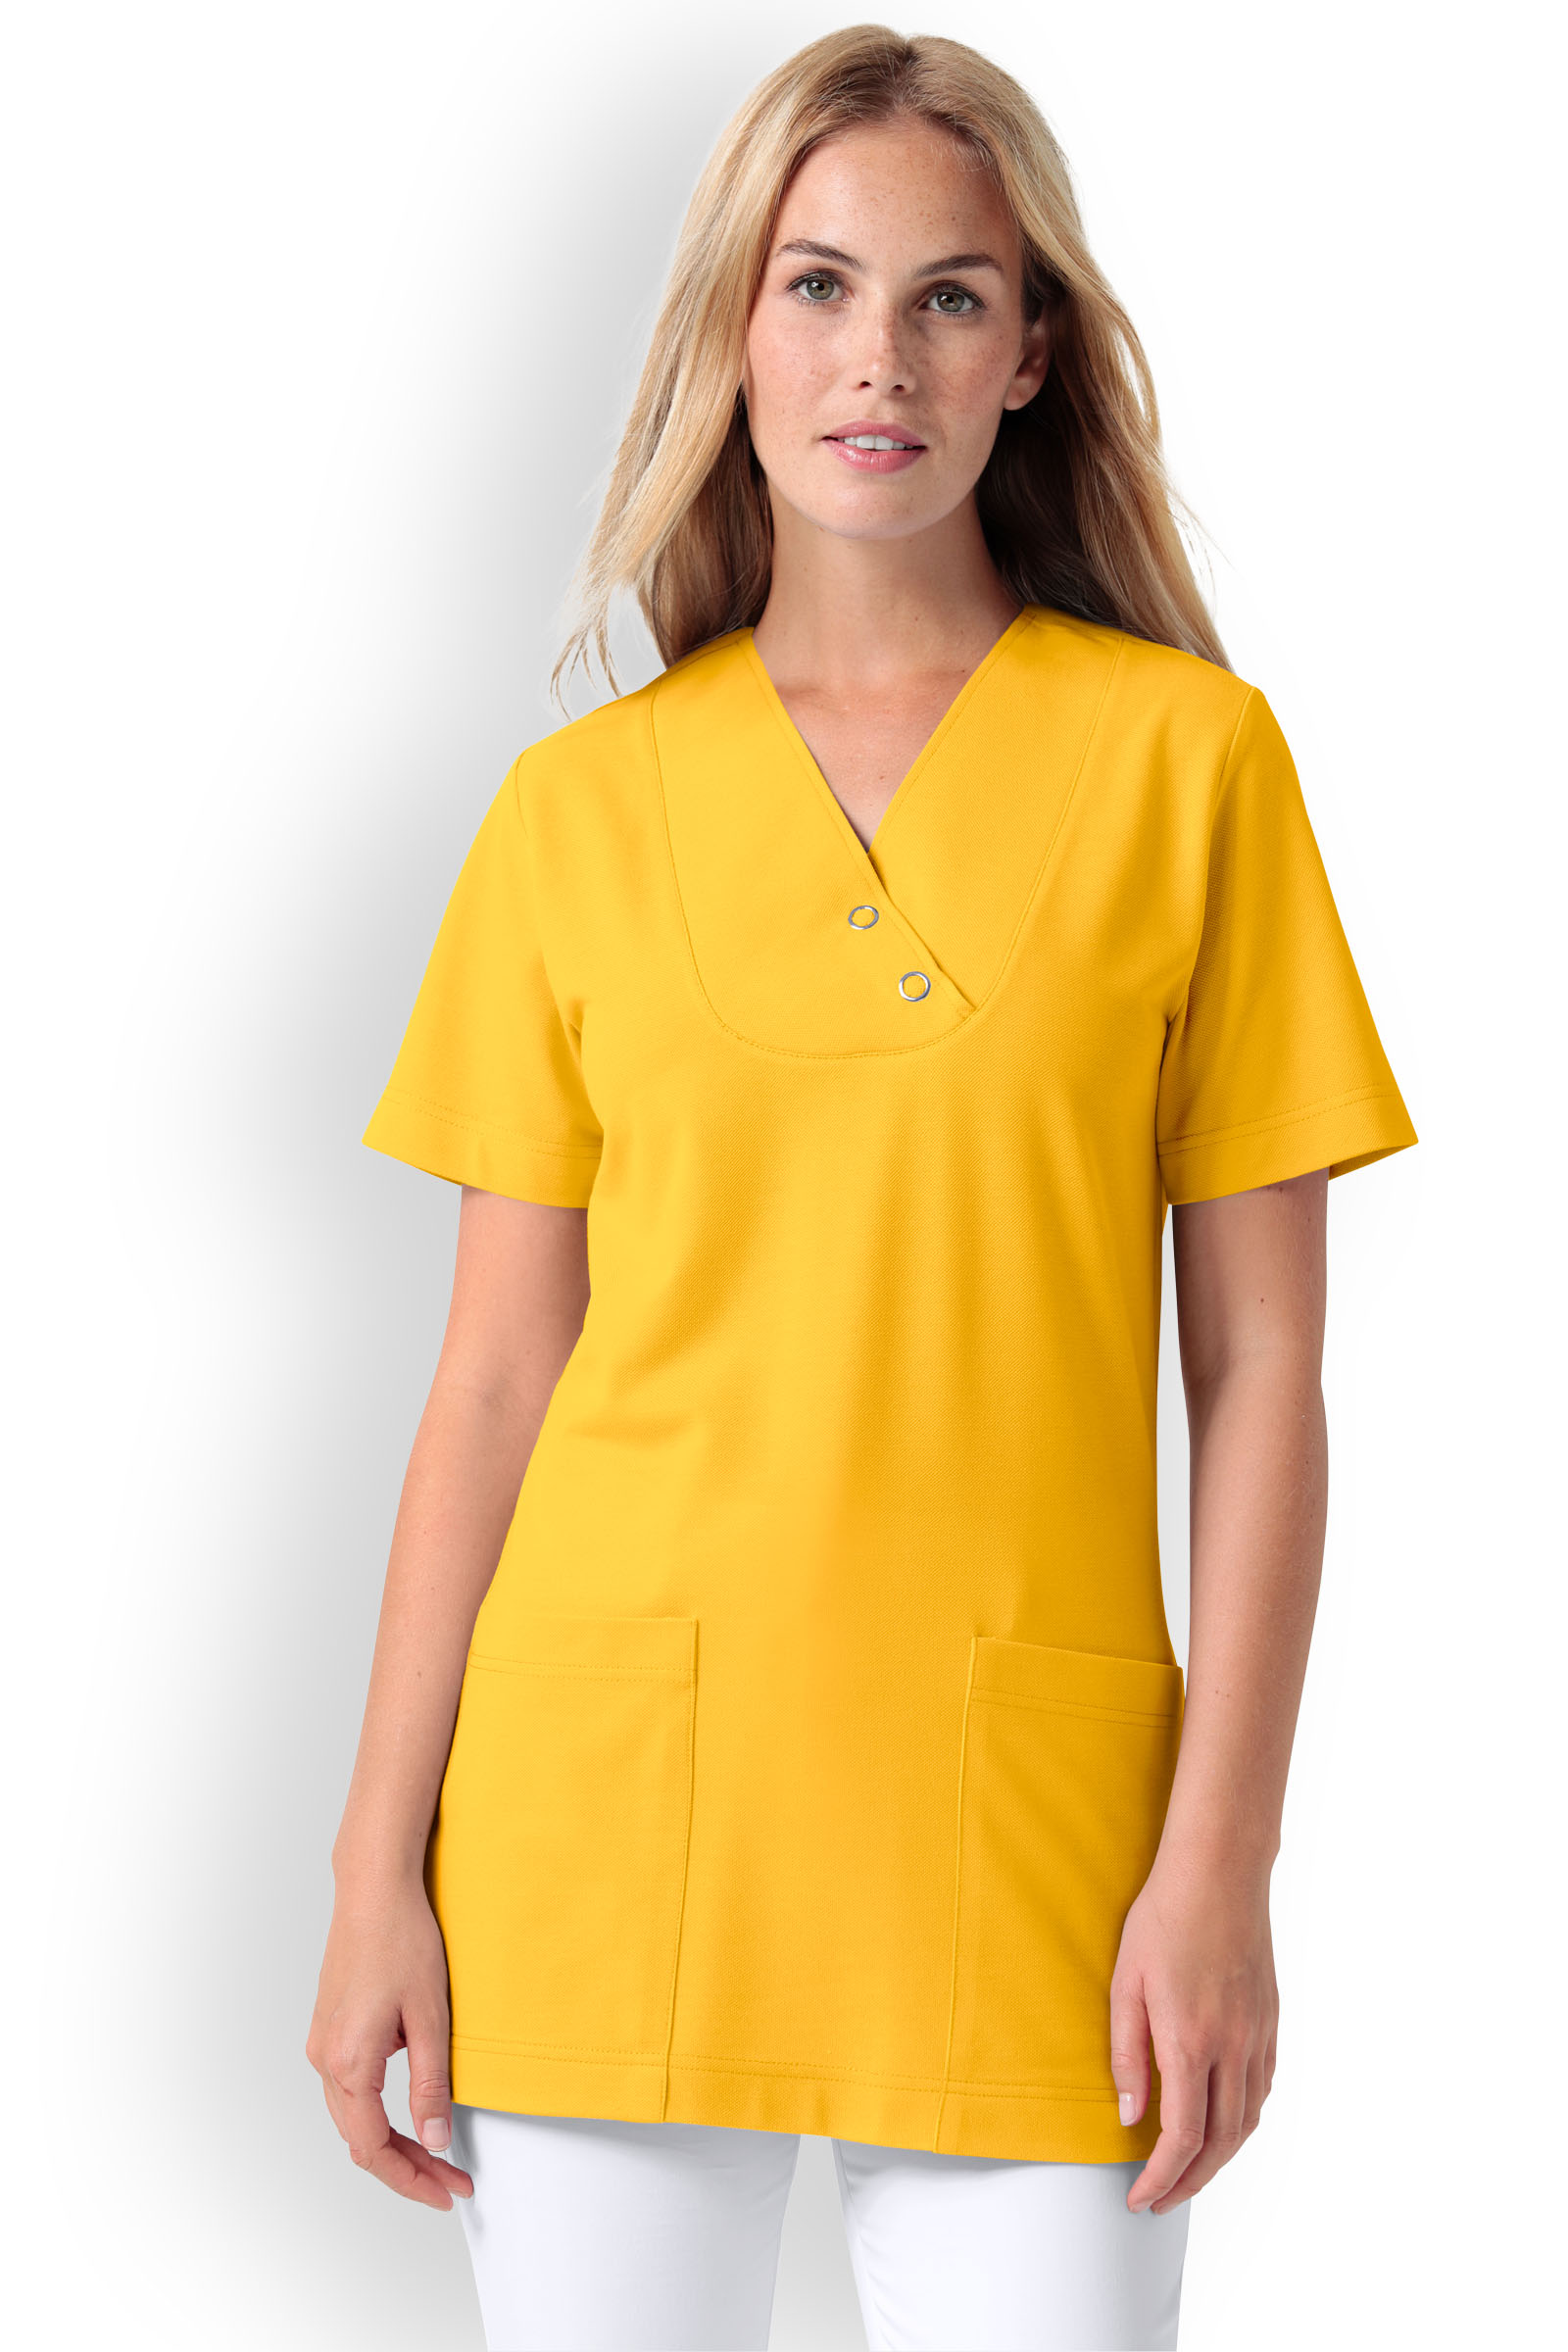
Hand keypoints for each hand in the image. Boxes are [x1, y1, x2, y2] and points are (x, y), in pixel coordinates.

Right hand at [305, 1874, 473, 2209]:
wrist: (373, 1890)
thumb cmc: (403, 1941)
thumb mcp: (431, 2017)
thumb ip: (431, 2085)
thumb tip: (435, 2142)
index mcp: (349, 2062)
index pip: (374, 2148)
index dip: (412, 2178)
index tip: (447, 2190)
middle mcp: (325, 2059)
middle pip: (359, 2141)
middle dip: (406, 2168)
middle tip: (449, 2181)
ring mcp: (322, 2044)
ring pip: (351, 2118)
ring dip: (391, 2143)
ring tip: (436, 2155)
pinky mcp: (328, 2029)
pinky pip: (347, 2090)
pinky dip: (377, 2113)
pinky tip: (410, 2110)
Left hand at [1109, 1854, 1277, 2213]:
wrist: (1220, 1871)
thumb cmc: (1164, 1917)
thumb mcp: (1126, 1983)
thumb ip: (1126, 2054)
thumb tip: (1129, 2116)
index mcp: (1190, 2042)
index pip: (1181, 2139)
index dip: (1160, 2179)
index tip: (1138, 2197)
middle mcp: (1232, 2048)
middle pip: (1218, 2144)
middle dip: (1188, 2183)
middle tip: (1159, 2201)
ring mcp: (1257, 2036)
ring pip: (1246, 2123)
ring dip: (1218, 2160)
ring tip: (1187, 2173)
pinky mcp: (1270, 2021)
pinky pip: (1261, 2090)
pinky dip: (1242, 2122)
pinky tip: (1222, 2124)